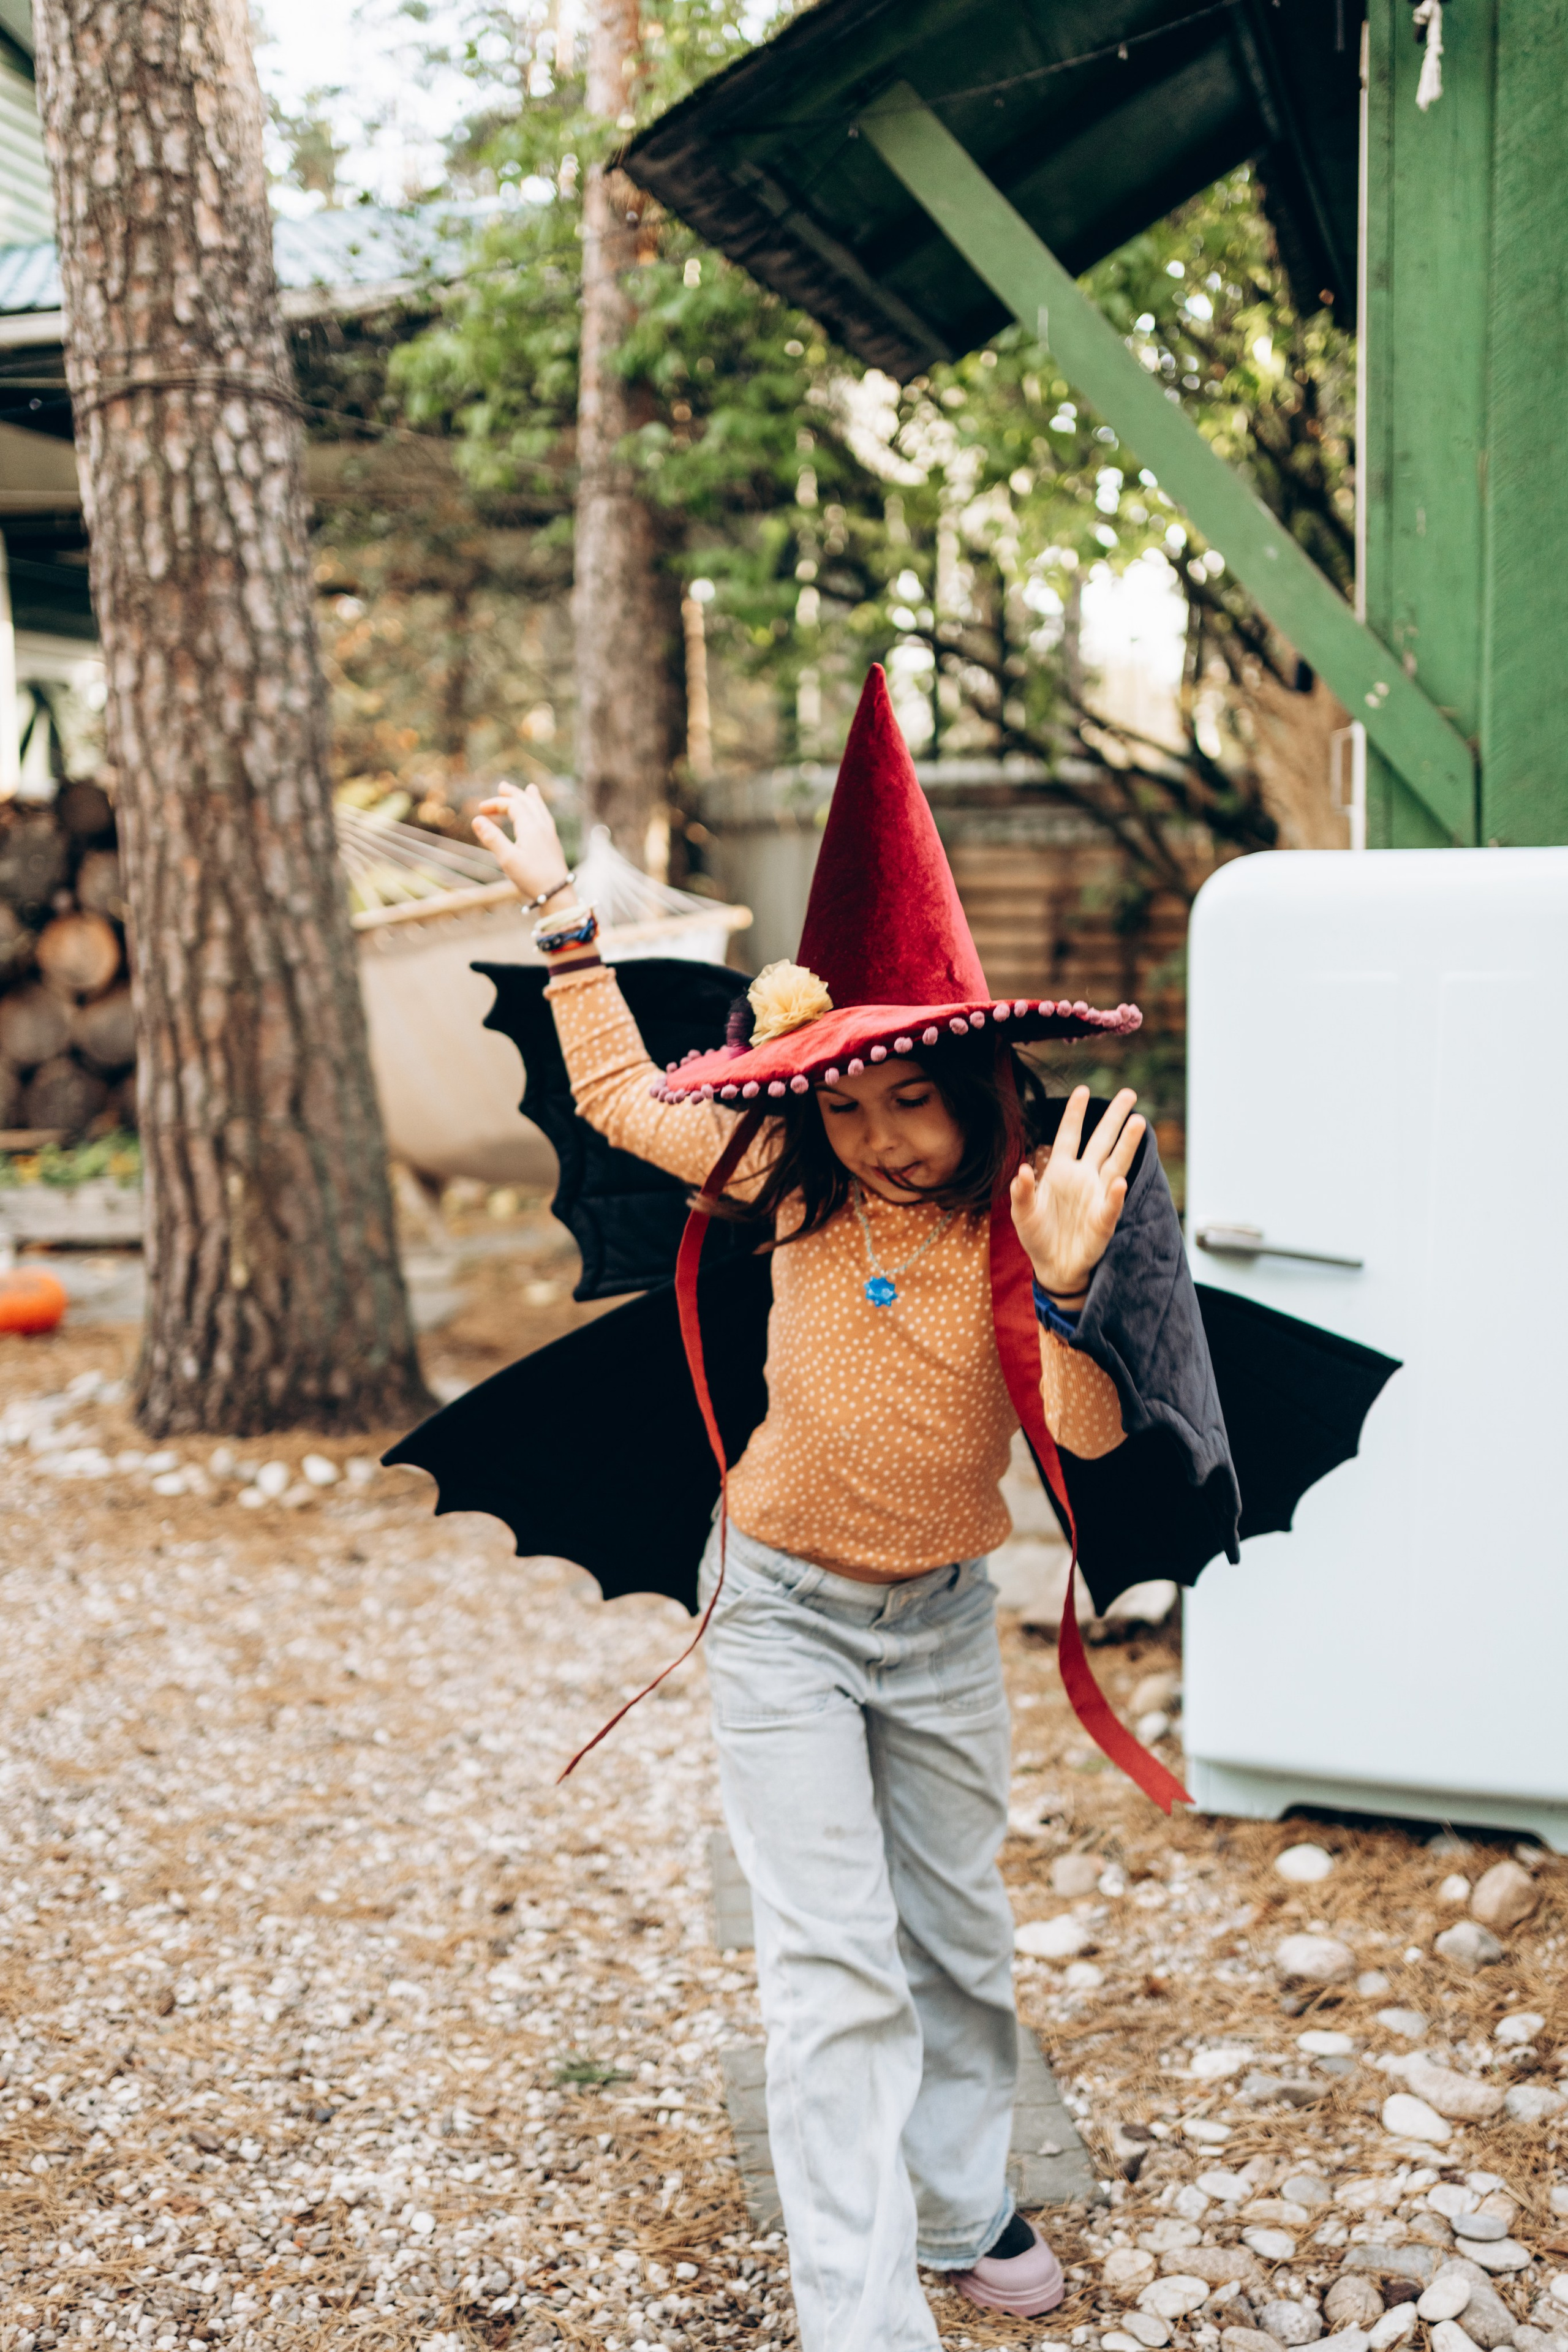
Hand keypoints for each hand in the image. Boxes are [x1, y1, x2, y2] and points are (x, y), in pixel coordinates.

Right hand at [472, 781, 572, 907]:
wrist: (557, 894)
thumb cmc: (531, 878)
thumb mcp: (507, 859)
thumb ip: (492, 838)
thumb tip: (477, 819)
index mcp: (530, 827)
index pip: (513, 805)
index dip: (496, 804)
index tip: (480, 810)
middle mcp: (542, 826)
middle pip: (528, 802)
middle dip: (514, 794)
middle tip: (502, 786)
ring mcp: (550, 834)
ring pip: (540, 809)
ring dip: (530, 798)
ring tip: (530, 789)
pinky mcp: (553, 844)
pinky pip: (547, 819)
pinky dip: (541, 810)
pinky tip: (541, 815)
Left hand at [1009, 1085, 1144, 1298]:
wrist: (1053, 1266)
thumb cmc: (1037, 1234)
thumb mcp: (1022, 1213)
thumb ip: (1021, 1191)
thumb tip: (1022, 1170)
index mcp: (1061, 1170)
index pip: (1070, 1136)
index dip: (1076, 1114)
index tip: (1084, 1090)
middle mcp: (1083, 1177)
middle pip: (1101, 1142)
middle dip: (1114, 1118)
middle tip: (1129, 1094)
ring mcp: (1096, 1196)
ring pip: (1115, 1164)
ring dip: (1126, 1145)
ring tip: (1138, 1122)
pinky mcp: (1103, 1220)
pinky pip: (1110, 1204)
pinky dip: (1115, 1194)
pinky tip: (1119, 1182)